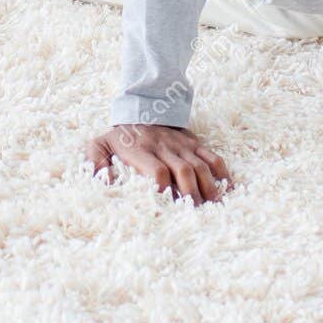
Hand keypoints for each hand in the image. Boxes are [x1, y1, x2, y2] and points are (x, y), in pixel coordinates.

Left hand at [87, 124, 231, 203]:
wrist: (140, 107)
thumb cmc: (120, 136)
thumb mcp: (100, 145)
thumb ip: (95, 162)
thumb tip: (104, 182)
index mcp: (141, 150)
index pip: (157, 171)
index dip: (163, 191)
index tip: (165, 209)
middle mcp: (164, 147)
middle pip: (184, 172)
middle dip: (191, 195)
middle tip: (195, 215)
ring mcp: (182, 145)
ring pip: (201, 167)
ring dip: (208, 188)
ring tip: (212, 207)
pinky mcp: (194, 143)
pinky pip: (213, 158)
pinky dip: (222, 174)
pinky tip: (227, 190)